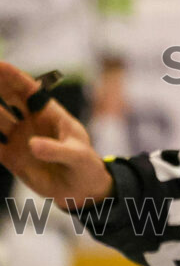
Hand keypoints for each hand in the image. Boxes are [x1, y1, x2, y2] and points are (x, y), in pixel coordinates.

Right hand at [0, 63, 113, 211]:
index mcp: (50, 114)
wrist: (81, 189)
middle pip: (8, 97)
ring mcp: (19, 138)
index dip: (13, 76)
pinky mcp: (11, 157)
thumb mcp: (77, 156)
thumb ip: (56, 150)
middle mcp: (31, 122)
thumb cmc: (85, 165)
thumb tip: (32, 144)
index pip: (29, 90)